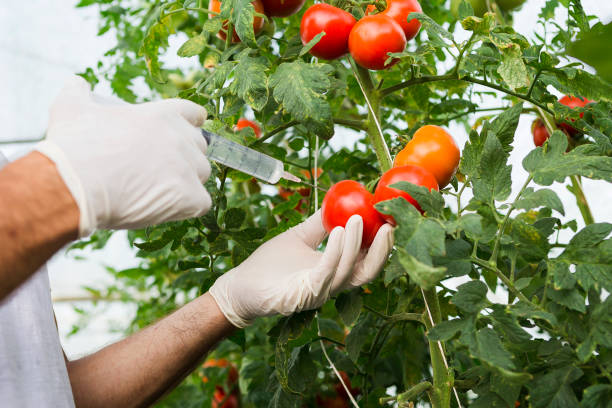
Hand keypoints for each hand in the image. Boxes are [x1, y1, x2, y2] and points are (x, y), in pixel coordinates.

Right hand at [37, 76, 210, 236]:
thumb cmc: (74, 147)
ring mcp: (187, 167)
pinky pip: (202, 203)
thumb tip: (75, 83)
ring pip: (202, 175)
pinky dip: (188, 207)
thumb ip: (78, 93)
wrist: (74, 184)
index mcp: (161, 115)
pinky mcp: (189, 196)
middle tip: (159, 170)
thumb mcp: (71, 109)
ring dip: (187, 183)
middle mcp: (180, 138)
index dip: (190, 125)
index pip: (194, 114)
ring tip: (159, 192)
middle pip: (199, 147)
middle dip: (185, 157)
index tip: (182, 134)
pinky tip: (167, 208)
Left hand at [209, 211, 393, 327]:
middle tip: (389, 222)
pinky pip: (325, 273)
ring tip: (357, 219)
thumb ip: (320, 223)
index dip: (382, 243)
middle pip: (368, 271)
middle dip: (382, 249)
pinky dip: (335, 252)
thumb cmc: (270, 264)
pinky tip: (338, 231)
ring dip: (356, 244)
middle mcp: (332, 285)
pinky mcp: (303, 295)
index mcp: (335, 272)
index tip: (390, 218)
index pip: (367, 260)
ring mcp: (319, 292)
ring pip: (348, 271)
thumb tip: (338, 200)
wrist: (241, 285)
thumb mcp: (300, 236)